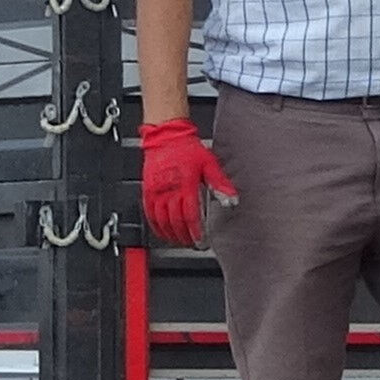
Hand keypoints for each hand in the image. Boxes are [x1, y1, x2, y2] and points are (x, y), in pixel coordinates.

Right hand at [139, 118, 234, 248]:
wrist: (166, 135)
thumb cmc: (187, 148)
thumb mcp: (209, 163)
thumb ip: (220, 184)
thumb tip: (231, 200)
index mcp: (185, 184)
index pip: (190, 214)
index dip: (195, 231)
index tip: (201, 241)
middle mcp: (169, 189)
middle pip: (175, 221)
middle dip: (185, 236)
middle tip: (193, 244)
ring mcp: (156, 191)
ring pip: (160, 220)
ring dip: (171, 234)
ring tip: (181, 242)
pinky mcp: (147, 191)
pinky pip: (149, 213)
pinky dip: (156, 226)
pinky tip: (162, 233)